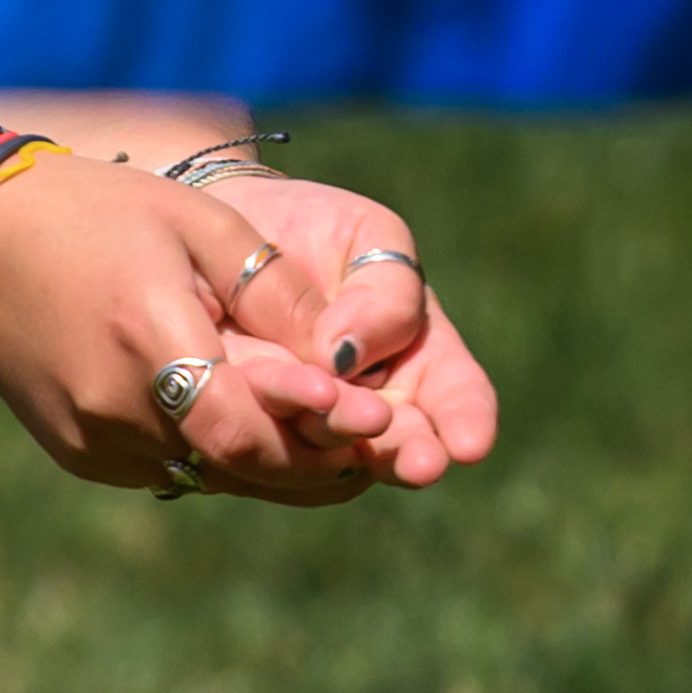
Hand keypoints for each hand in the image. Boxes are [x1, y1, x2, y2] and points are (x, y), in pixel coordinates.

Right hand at [0, 155, 449, 507]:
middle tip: (381, 436)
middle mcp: (114, 408)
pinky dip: (224, 455)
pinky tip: (266, 430)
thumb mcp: (196, 221)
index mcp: (145, 337)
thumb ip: (272, 287)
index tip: (376, 416)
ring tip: (344, 439)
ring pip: (212, 476)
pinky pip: (174, 470)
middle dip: (317, 456)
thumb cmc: (96, 213)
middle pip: (240, 463)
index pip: (244, 423)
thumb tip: (346, 351)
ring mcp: (94, 442)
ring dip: (277, 461)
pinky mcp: (83, 457)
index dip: (316, 429)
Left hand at [194, 164, 499, 486]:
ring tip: (333, 408)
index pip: (454, 395)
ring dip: (331, 430)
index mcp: (416, 358)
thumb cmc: (309, 229)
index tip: (470, 445)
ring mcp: (305, 427)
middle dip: (408, 454)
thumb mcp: (367, 235)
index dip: (467, 420)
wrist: (221, 228)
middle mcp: (368, 408)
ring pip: (323, 448)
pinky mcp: (245, 431)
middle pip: (397, 444)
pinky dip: (259, 423)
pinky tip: (254, 401)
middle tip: (420, 465)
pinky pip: (254, 441)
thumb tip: (347, 354)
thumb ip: (383, 291)